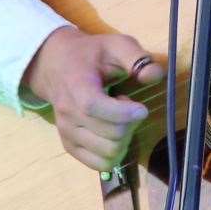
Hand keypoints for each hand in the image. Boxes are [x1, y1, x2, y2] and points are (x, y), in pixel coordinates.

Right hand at [21, 26, 165, 172]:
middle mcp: (67, 115)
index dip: (124, 113)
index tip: (141, 108)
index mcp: (76, 87)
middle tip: (128, 105)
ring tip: (118, 118)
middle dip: (131, 123)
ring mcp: (67, 134)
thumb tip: (154, 75)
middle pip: (111, 135)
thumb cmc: (91, 55)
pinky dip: (115, 153)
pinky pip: (100, 165)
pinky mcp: (70, 147)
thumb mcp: (116, 44)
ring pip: (109, 153)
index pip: (96, 108)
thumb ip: (136, 57)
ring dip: (124, 138)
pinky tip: (112, 132)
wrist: (56, 66)